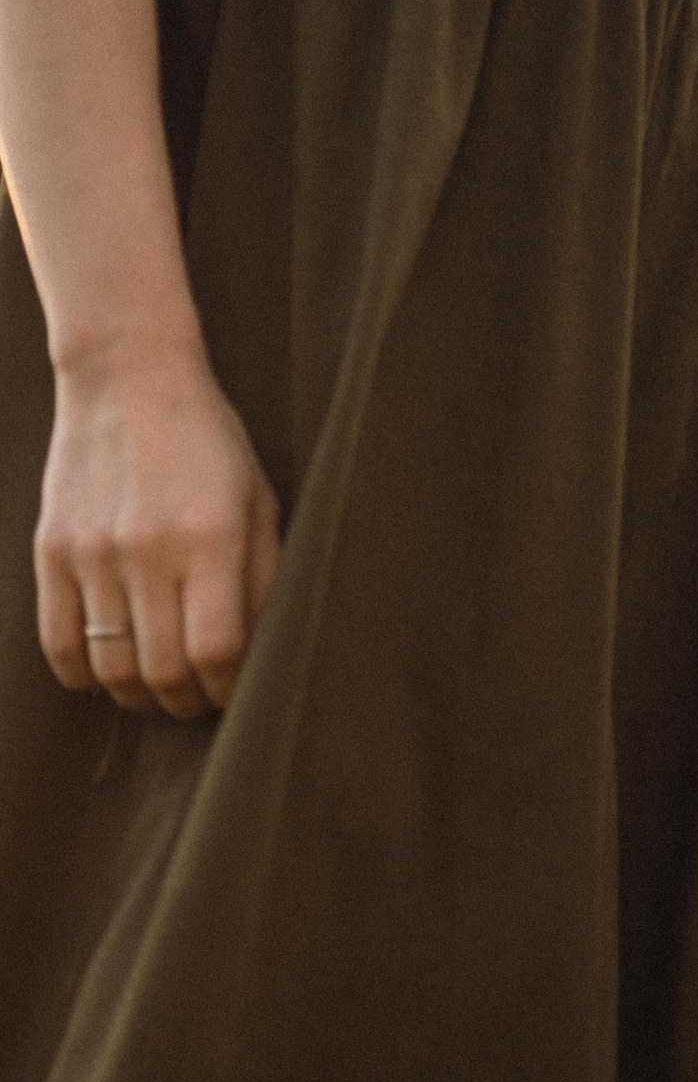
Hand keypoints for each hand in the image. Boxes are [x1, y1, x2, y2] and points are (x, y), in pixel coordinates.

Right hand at [35, 341, 281, 720]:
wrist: (127, 378)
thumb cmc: (209, 441)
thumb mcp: (257, 499)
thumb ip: (263, 577)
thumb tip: (261, 653)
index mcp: (211, 535)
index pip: (217, 649)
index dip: (228, 689)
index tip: (236, 693)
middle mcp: (148, 548)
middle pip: (163, 670)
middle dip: (187, 703)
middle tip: (199, 701)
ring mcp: (93, 551)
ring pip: (111, 668)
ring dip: (139, 697)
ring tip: (158, 690)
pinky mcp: (51, 550)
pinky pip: (59, 644)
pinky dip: (85, 676)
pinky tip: (109, 671)